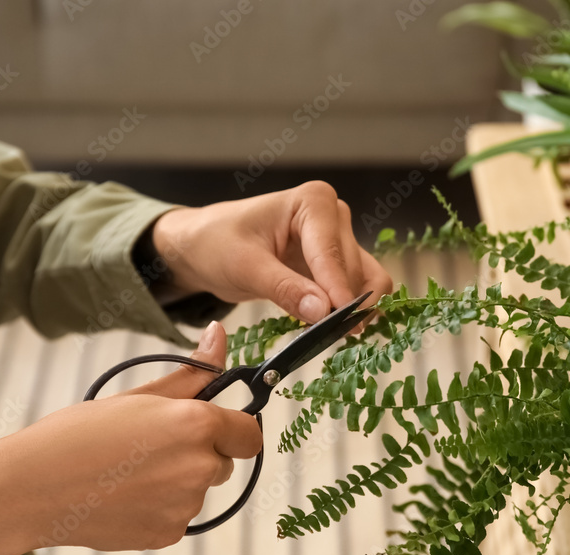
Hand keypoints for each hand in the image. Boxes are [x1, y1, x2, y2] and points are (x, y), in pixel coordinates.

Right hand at [0, 321, 260, 554]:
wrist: (29, 489)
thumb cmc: (80, 433)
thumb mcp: (139, 396)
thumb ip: (192, 372)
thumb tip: (221, 334)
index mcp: (197, 424)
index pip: (250, 434)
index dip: (234, 429)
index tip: (209, 427)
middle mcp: (200, 467)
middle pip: (224, 461)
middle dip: (200, 453)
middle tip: (149, 446)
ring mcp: (185, 506)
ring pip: (198, 489)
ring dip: (177, 481)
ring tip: (127, 471)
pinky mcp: (168, 534)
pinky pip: (178, 516)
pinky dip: (159, 508)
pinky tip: (121, 497)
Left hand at [152, 181, 392, 323]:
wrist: (203, 247)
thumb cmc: (216, 244)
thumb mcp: (244, 267)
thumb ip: (284, 288)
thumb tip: (322, 311)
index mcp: (313, 202)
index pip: (331, 252)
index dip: (337, 289)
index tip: (338, 320)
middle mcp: (334, 216)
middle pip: (355, 268)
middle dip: (343, 304)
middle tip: (324, 336)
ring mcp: (339, 240)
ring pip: (366, 281)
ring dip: (353, 310)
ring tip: (329, 335)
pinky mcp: (336, 265)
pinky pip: (357, 290)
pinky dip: (349, 311)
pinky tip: (330, 327)